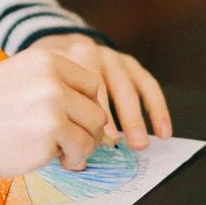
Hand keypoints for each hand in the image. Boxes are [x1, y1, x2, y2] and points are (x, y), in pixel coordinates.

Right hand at [0, 48, 109, 175]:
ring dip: (83, 145)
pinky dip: (75, 159)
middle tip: (71, 142)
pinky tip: (59, 161)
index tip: (73, 120)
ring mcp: (53, 106)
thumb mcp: (16, 80)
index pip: (89, 82)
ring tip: (64, 152)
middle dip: (87, 129)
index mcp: (44, 60)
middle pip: (95, 107)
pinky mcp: (51, 133)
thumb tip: (88, 108)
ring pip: (93, 129)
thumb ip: (51, 87)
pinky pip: (81, 150)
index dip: (85, 105)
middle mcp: (52, 79)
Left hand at [35, 35, 171, 150]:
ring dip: (134, 117)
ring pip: (127, 86)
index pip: (74, 85)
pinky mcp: (130, 63)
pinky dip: (157, 109)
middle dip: (111, 116)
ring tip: (140, 144)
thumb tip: (68, 155)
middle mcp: (87, 53)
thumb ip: (53, 114)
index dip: (84, 112)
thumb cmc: (49, 81)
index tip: (90, 139)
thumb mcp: (42, 89)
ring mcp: (110, 56)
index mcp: (61, 59)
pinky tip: (164, 132)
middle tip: (116, 143)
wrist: (59, 49)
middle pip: (101, 84)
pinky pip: (148, 85)